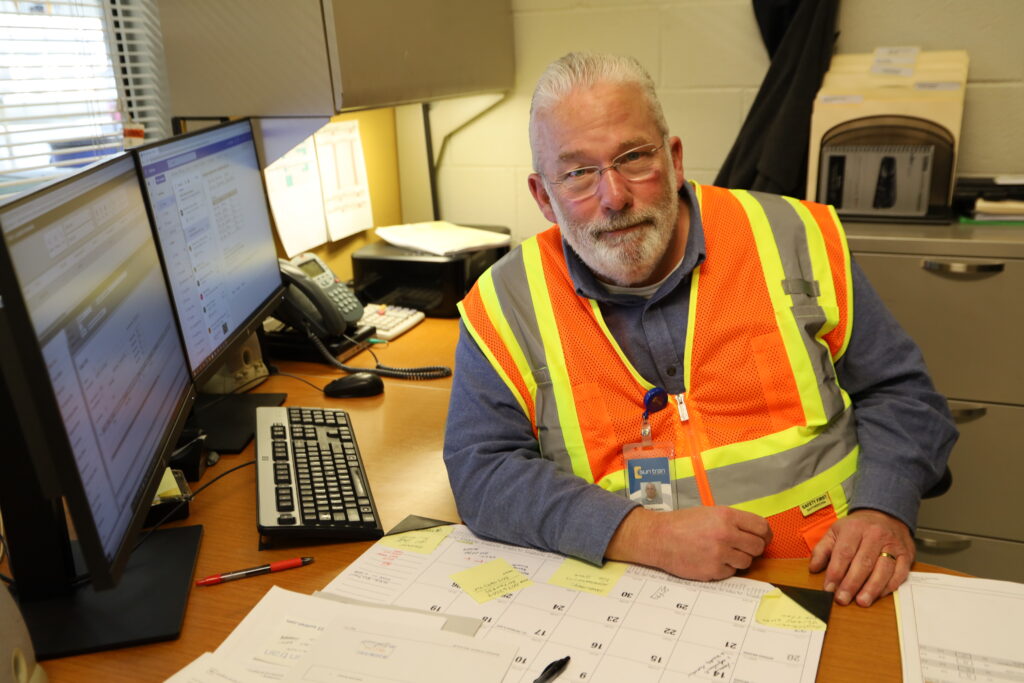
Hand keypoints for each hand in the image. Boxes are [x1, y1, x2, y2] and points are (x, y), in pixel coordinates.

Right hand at [607, 506, 771, 580]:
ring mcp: (720, 554)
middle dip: (753, 548)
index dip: (766, 534)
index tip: (764, 538)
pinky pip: (731, 572)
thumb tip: (755, 533)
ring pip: (746, 562)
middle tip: (743, 548)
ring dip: (738, 559)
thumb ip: (732, 521)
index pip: (761, 527)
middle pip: (758, 547)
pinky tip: (711, 560)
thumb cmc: (682, 523)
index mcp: (726, 516)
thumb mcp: (709, 513)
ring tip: (723, 553)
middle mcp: (726, 534)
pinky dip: (724, 568)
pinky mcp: (713, 571)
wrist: (659, 538)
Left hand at [809, 509, 914, 606]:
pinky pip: (899, 573)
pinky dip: (889, 586)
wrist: (885, 516)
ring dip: (872, 588)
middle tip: (843, 599)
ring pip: (883, 569)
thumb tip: (813, 569)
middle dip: (852, 584)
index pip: (844, 553)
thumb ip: (822, 550)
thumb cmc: (857, 528)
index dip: (835, 572)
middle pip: (863, 563)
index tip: (829, 589)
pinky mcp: (906, 555)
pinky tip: (878, 595)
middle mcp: (875, 535)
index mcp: (855, 528)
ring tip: (862, 601)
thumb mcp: (835, 532)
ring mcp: (893, 545)